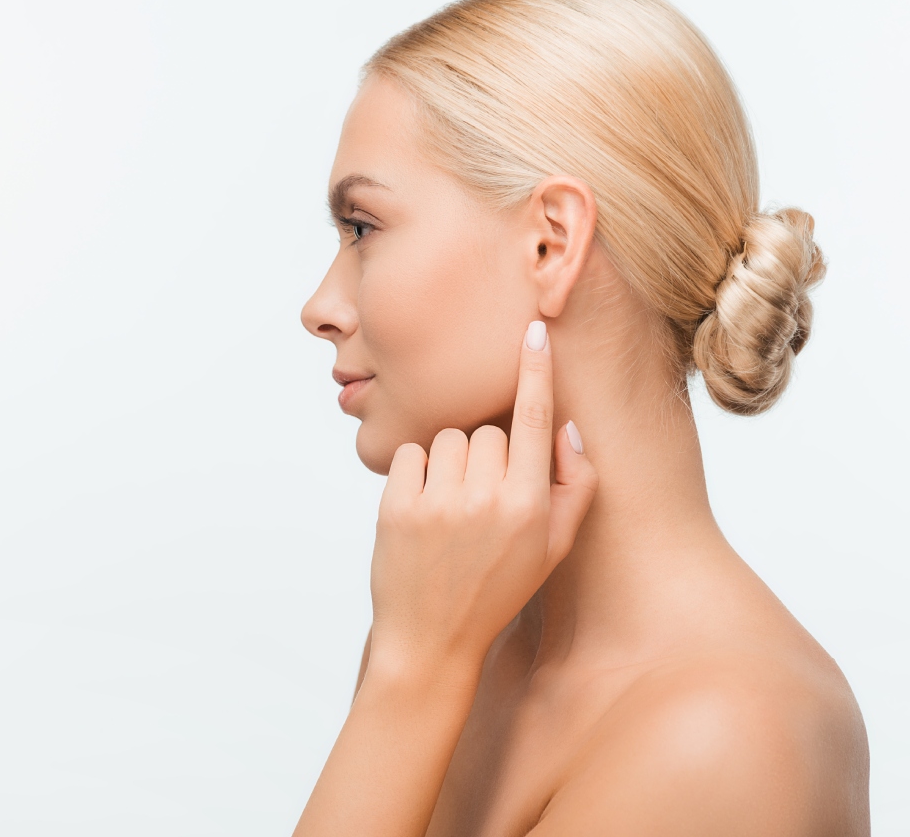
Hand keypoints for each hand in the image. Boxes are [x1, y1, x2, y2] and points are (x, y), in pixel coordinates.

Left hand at [368, 320, 598, 679]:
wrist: (432, 638)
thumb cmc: (498, 588)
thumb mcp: (552, 548)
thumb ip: (574, 486)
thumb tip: (566, 426)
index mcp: (530, 505)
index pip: (535, 420)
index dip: (536, 371)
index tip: (533, 330)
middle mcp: (486, 498)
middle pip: (489, 431)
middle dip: (487, 456)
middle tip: (481, 502)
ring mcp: (438, 502)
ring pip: (449, 438)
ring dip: (452, 463)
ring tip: (451, 509)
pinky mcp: (396, 506)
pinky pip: (410, 453)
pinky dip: (416, 473)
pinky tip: (423, 509)